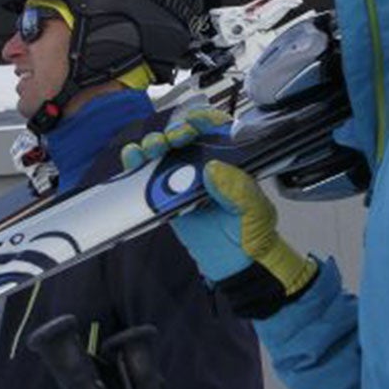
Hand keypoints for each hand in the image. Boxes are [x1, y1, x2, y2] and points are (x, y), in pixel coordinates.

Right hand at [121, 113, 316, 318]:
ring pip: (164, 152)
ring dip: (152, 144)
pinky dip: (137, 165)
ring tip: (150, 150)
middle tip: (172, 140)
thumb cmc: (253, 235)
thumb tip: (213, 169)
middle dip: (173, 131)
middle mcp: (207, 166)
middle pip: (184, 137)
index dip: (203, 120)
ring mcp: (185, 180)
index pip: (217, 130)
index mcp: (232, 162)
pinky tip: (133, 160)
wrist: (237, 267)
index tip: (193, 122)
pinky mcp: (167, 197)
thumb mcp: (255, 211)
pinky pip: (148, 177)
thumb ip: (238, 190)